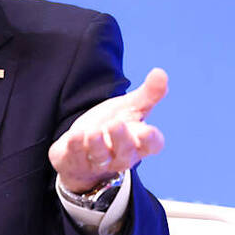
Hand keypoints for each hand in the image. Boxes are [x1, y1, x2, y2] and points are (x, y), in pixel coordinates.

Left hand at [48, 68, 167, 192]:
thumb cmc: (113, 127)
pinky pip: (76, 157)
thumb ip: (147, 94)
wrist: (84, 149)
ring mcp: (97, 163)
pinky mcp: (75, 162)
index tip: (147, 132)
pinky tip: (74, 136)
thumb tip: (161, 72)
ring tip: (93, 132)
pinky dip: (75, 147)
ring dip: (96, 145)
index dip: (150, 139)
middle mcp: (120, 156)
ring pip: (100, 157)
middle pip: (125, 152)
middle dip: (120, 139)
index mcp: (138, 142)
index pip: (151, 145)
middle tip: (115, 124)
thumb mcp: (129, 108)